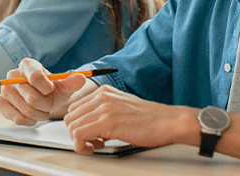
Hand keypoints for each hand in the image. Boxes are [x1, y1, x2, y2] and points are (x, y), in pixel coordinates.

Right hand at [0, 58, 88, 125]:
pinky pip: (17, 118)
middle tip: (49, 105)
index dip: (47, 89)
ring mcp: (5, 89)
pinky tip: (33, 116)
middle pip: (32, 97)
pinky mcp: (1, 103)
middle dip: (46, 105)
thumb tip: (82, 78)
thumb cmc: (51, 90)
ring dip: (39, 114)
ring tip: (43, 110)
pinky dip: (29, 121)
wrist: (41, 98)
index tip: (51, 90)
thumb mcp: (64, 85)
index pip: (36, 77)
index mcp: (28, 65)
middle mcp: (13, 74)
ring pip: (26, 109)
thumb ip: (73, 82)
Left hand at [64, 85, 196, 153]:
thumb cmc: (150, 119)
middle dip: (77, 133)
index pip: (75, 107)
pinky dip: (82, 146)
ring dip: (80, 141)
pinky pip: (79, 136)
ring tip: (95, 145)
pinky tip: (95, 148)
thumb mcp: (122, 107)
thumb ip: (105, 111)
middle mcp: (102, 97)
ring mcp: (103, 108)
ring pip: (72, 126)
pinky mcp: (107, 122)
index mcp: (104, 92)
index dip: (79, 124)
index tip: (89, 134)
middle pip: (70, 117)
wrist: (168, 122)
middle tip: (92, 142)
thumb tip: (90, 125)